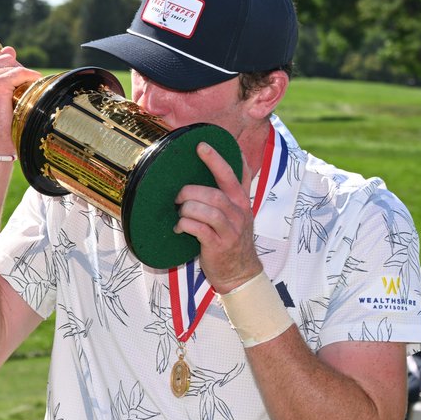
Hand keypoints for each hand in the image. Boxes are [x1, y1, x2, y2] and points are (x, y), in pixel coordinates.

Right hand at [0, 47, 39, 154]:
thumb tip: (10, 48)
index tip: (12, 88)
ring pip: (12, 63)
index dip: (8, 70)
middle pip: (3, 57)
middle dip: (16, 72)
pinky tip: (33, 86)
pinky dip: (30, 78)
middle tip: (18, 93)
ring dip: (22, 77)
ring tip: (21, 94)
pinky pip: (19, 72)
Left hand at [175, 142, 261, 292]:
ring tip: (180, 213)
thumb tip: (199, 178)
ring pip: (208, 209)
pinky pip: (200, 229)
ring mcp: (231, 230)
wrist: (241, 273)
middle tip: (178, 195)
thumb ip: (224, 197)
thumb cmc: (231, 241)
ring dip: (188, 209)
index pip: (238, 173)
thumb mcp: (235, 215)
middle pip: (216, 192)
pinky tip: (180, 227)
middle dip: (191, 190)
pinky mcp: (220, 245)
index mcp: (242, 201)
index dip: (221, 158)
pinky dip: (186, 225)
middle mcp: (239, 212)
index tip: (203, 145)